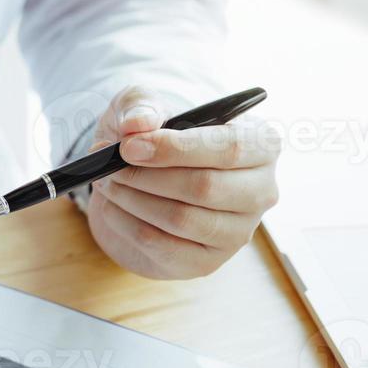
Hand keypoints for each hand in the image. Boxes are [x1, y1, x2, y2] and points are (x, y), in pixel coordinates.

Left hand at [85, 86, 281, 278]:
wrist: (144, 182)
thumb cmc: (156, 138)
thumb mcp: (145, 106)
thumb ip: (141, 105)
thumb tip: (137, 124)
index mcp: (261, 145)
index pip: (230, 148)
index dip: (176, 148)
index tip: (129, 146)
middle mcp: (260, 192)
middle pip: (205, 187)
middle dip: (147, 175)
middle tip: (109, 165)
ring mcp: (237, 233)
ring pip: (182, 218)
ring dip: (132, 199)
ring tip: (106, 181)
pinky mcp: (206, 262)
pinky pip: (161, 246)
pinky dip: (126, 223)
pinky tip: (111, 205)